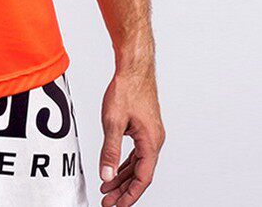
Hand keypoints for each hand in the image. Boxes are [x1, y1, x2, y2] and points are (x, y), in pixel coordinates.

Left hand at [98, 65, 164, 205]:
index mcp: (151, 142)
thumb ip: (110, 151)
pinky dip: (126, 162)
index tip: (118, 206)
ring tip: (108, 188)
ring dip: (123, 176)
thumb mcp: (113, 122)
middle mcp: (155, 140)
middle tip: (108, 201)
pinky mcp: (145, 127)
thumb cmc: (127, 89)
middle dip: (124, 189)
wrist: (134, 67)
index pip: (143, 178)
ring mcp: (151, 133)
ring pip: (138, 163)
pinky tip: (116, 168)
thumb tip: (106, 175)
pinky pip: (137, 152)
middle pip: (140, 174)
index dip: (130, 195)